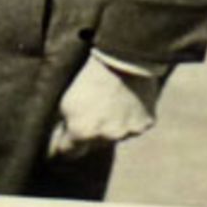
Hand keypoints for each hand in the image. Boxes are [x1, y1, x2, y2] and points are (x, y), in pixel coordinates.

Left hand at [47, 55, 161, 160]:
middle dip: (91, 132)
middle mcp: (105, 138)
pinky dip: (131, 116)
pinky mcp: (145, 123)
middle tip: (92, 108)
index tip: (60, 142)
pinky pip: (135, 124)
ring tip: (112, 98)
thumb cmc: (89, 72)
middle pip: (94, 144)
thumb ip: (64, 122)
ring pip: (116, 134)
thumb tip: (60, 136)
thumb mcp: (66, 97)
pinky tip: (128, 98)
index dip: (63, 144)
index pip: (68, 151)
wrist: (123, 55)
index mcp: (82, 132)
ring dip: (113, 124)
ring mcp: (128, 132)